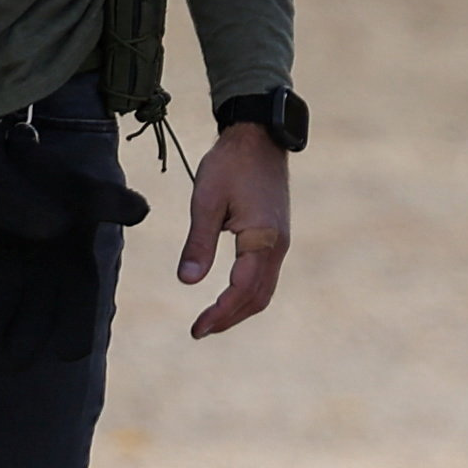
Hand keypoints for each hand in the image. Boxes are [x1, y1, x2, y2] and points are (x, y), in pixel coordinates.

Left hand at [174, 126, 289, 338]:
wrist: (259, 136)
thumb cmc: (230, 163)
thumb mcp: (206, 200)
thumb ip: (198, 243)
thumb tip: (186, 281)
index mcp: (261, 239)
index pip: (241, 290)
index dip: (219, 313)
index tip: (196, 329)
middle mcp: (277, 245)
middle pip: (257, 298)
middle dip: (229, 318)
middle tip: (199, 330)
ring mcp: (280, 242)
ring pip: (264, 289)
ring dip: (239, 309)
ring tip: (211, 320)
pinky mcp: (277, 237)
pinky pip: (265, 275)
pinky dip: (247, 293)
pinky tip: (228, 295)